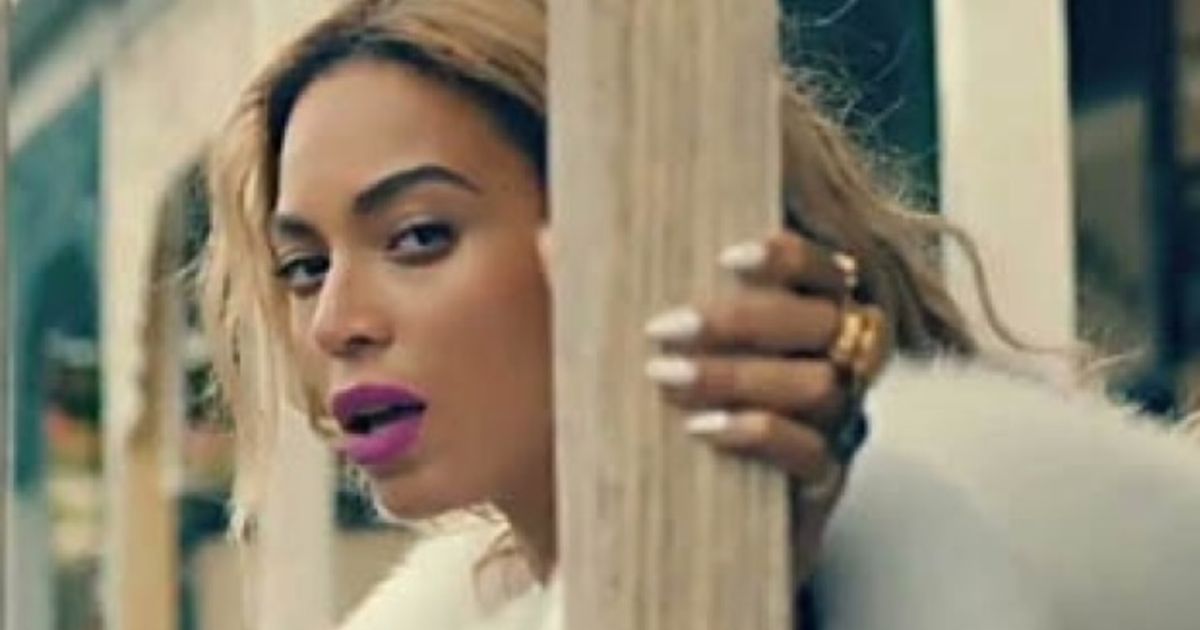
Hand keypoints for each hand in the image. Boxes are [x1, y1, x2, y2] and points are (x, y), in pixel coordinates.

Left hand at [640, 231, 889, 581]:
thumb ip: (605, 297)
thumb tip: (550, 240)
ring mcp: (831, 425)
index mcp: (801, 322)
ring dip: (740, 375)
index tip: (728, 257)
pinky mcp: (819, 483)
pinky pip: (811, 452)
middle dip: (745, 319)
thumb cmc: (659, 419)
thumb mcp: (631, 354)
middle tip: (664, 328)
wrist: (671, 524)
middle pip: (827, 321)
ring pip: (818, 384)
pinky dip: (758, 432)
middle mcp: (831, 366)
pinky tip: (702, 428)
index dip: (789, 256)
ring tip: (666, 378)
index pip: (824, 270)